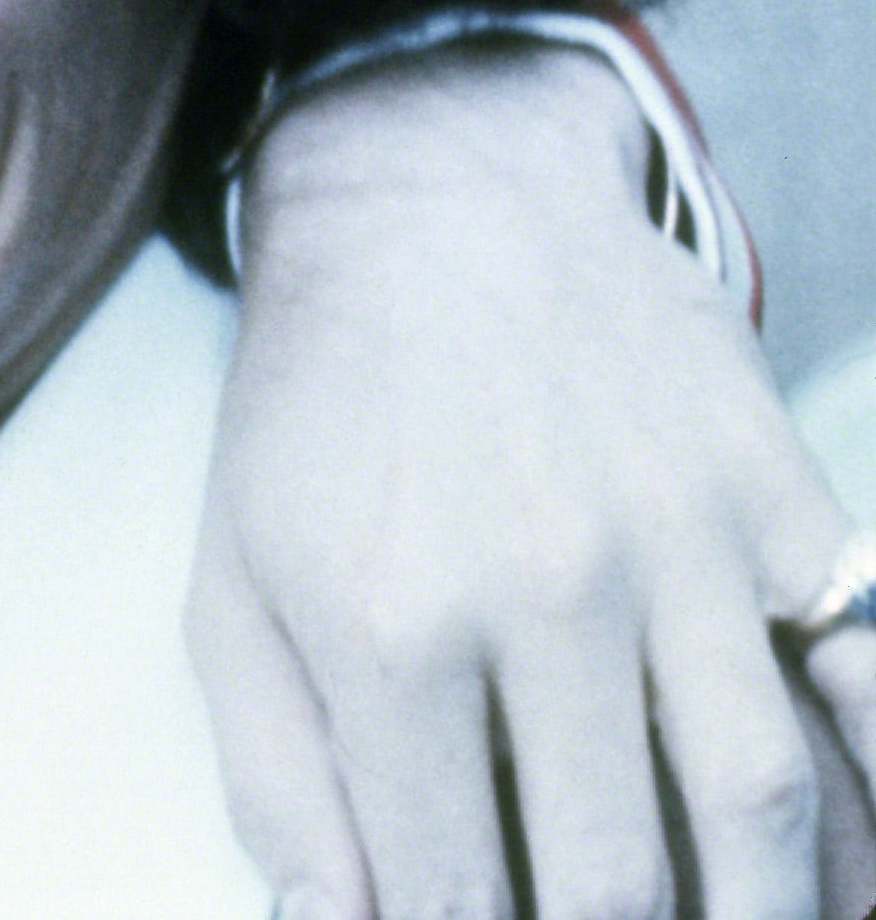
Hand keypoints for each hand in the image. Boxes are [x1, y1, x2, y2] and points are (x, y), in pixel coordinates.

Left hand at [196, 35, 874, 919]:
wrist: (437, 199)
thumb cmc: (316, 411)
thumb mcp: (235, 580)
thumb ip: (280, 778)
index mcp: (389, 625)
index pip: (450, 891)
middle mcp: (543, 590)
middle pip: (621, 880)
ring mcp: (676, 541)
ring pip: (766, 800)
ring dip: (773, 912)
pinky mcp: (774, 496)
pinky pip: (861, 675)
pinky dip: (873, 785)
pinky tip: (851, 854)